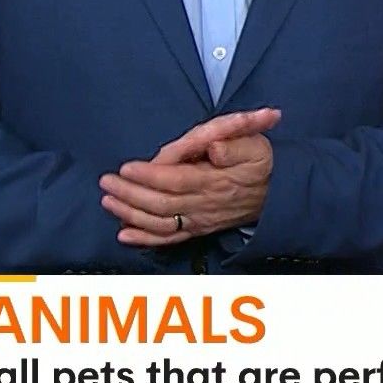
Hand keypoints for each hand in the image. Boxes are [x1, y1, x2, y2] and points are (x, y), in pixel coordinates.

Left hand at [100, 109, 279, 246]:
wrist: (276, 193)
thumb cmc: (260, 162)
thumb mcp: (254, 143)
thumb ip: (233, 143)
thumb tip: (214, 147)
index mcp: (215, 180)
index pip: (176, 179)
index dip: (149, 175)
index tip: (127, 167)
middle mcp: (204, 204)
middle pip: (161, 203)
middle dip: (130, 193)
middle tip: (106, 181)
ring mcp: (199, 220)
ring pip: (160, 223)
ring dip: (130, 214)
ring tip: (108, 201)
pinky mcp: (197, 228)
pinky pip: (169, 238)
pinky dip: (145, 239)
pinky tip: (124, 235)